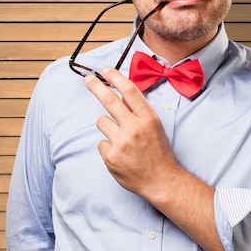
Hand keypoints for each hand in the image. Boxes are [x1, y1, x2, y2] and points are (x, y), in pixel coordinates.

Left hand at [84, 67, 233, 250]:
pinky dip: (108, 147)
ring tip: (122, 140)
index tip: (105, 70)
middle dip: (96, 87)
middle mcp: (134, 127)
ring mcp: (121, 142)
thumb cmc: (159, 152)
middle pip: (109, 100)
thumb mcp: (155, 126)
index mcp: (148, 118)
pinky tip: (121, 155)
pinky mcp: (111, 156)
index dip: (115, 77)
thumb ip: (138, 111)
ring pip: (102, 122)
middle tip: (88, 80)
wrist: (162, 180)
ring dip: (108, 127)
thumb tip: (120, 94)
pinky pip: (101, 143)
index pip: (129, 90)